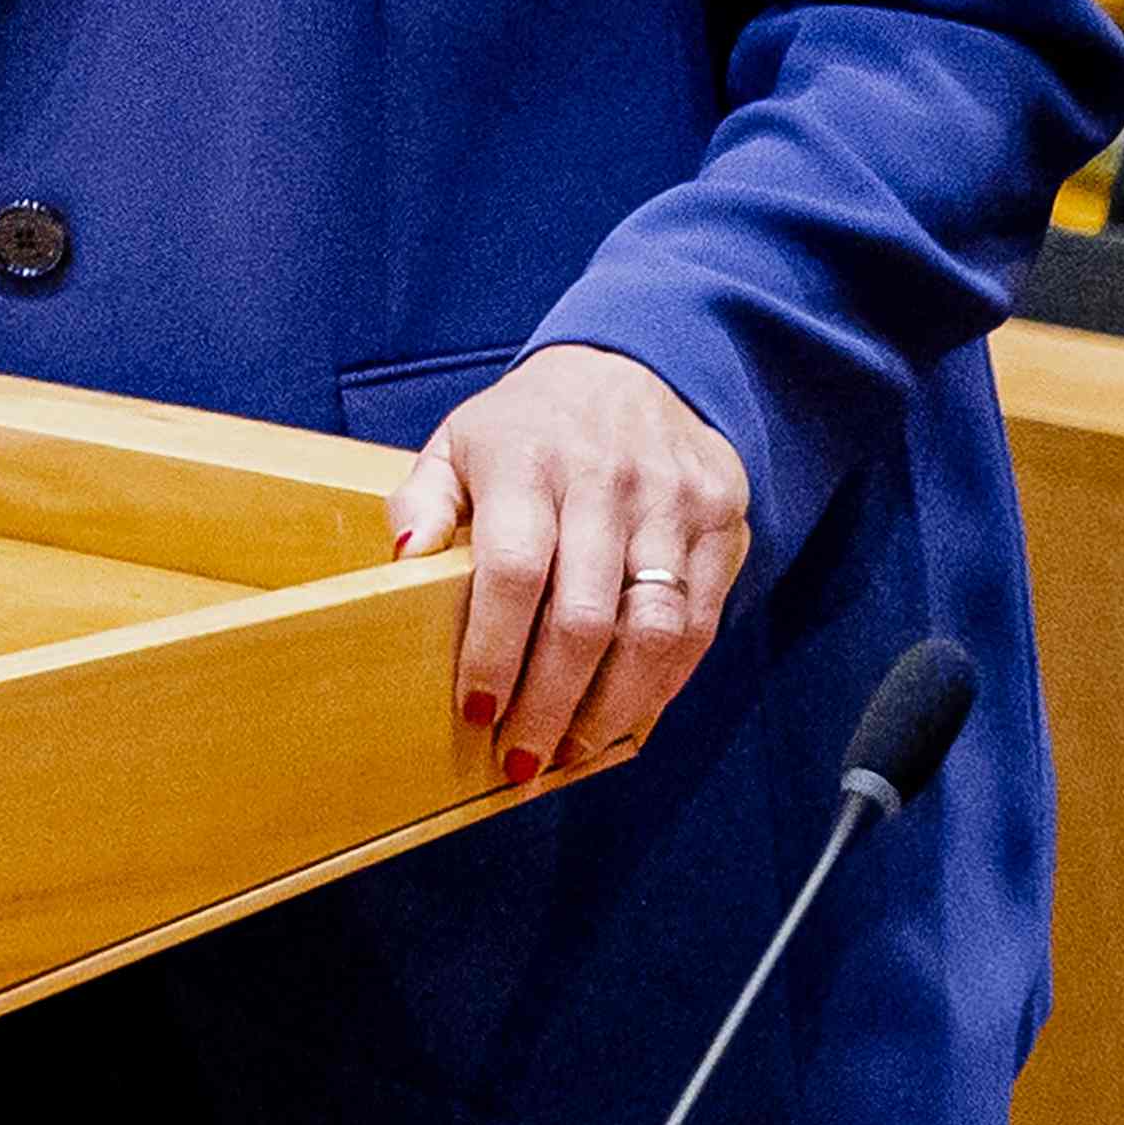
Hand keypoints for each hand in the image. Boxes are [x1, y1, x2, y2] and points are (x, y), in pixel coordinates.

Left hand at [383, 344, 748, 787]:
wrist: (637, 366)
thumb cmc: (530, 425)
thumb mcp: (459, 441)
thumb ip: (424, 500)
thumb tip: (401, 558)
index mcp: (529, 460)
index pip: (515, 569)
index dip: (496, 649)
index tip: (477, 710)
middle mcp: (607, 481)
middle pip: (587, 616)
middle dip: (552, 702)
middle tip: (523, 758)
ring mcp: (673, 505)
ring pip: (654, 632)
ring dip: (612, 708)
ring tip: (571, 751)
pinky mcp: (722, 526)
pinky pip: (700, 625)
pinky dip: (664, 684)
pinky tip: (626, 716)